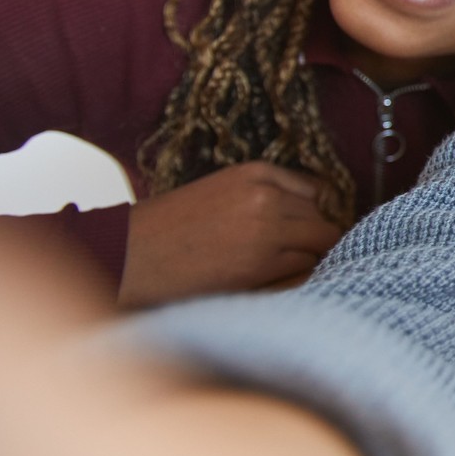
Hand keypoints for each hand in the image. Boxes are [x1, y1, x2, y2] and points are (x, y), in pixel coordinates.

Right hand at [119, 162, 341, 308]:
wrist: (131, 255)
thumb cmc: (171, 227)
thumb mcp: (222, 191)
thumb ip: (266, 195)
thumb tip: (318, 209)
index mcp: (256, 172)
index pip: (317, 191)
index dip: (314, 215)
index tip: (304, 232)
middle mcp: (267, 196)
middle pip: (323, 220)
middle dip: (315, 240)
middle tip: (294, 258)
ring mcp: (267, 230)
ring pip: (320, 245)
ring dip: (308, 260)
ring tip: (278, 271)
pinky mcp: (260, 265)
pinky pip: (305, 270)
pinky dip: (297, 278)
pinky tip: (272, 283)